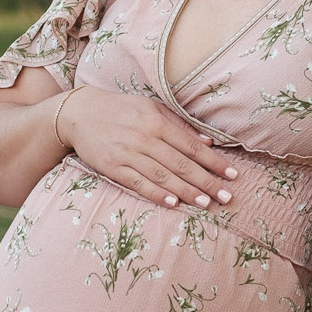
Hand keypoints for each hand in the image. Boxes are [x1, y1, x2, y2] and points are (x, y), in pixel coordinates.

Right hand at [60, 87, 238, 209]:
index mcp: (158, 122)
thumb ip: (179, 124)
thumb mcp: (151, 108)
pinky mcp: (112, 167)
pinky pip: (137, 183)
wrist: (79, 113)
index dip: (214, 162)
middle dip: (206, 181)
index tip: (232, 175)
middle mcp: (145, 138)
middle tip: (226, 196)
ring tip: (206, 203)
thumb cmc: (121, 109)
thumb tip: (208, 140)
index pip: (192, 146)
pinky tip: (172, 202)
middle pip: (181, 164)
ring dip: (186, 191)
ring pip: (162, 176)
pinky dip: (155, 193)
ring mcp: (128, 154)